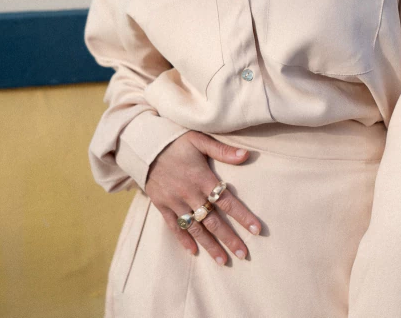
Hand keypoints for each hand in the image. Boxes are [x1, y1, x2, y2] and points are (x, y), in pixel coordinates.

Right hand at [145, 131, 261, 264]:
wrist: (143, 146)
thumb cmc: (175, 141)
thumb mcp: (199, 140)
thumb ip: (222, 150)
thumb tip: (246, 155)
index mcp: (202, 178)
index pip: (227, 201)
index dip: (242, 216)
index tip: (256, 230)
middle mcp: (189, 193)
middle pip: (213, 220)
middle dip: (229, 239)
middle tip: (244, 255)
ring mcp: (174, 202)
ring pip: (195, 228)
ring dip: (210, 245)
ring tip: (223, 261)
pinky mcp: (162, 206)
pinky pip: (174, 226)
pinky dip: (183, 239)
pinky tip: (194, 252)